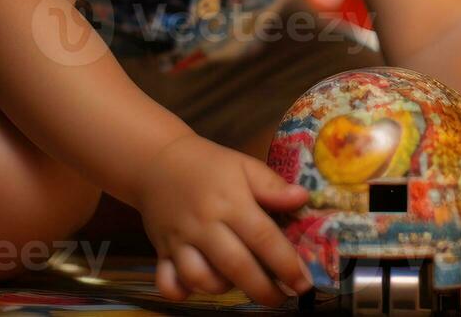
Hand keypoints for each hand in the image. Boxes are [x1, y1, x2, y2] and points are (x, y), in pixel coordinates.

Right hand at [134, 134, 314, 306]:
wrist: (156, 161)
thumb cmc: (207, 165)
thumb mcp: (243, 166)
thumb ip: (272, 185)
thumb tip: (302, 199)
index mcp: (231, 202)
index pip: (263, 238)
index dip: (287, 264)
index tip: (303, 283)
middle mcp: (205, 225)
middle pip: (236, 267)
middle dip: (263, 290)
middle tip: (281, 299)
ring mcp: (180, 240)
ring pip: (201, 279)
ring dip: (223, 288)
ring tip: (240, 283)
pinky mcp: (160, 251)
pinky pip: (168, 282)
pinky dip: (182, 292)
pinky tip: (198, 286)